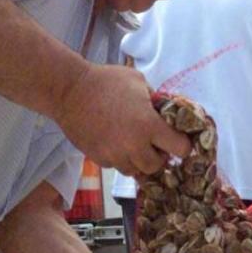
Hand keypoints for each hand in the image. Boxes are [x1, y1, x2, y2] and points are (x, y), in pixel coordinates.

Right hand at [54, 64, 189, 175]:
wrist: (69, 92)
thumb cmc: (106, 81)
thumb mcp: (138, 82)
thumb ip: (155, 99)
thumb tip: (163, 111)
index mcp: (149, 125)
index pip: (181, 149)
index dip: (182, 144)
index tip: (178, 138)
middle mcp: (134, 146)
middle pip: (157, 166)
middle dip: (159, 155)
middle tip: (154, 142)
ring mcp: (115, 155)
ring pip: (136, 171)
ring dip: (139, 160)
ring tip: (134, 144)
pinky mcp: (99, 159)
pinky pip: (117, 166)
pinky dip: (120, 158)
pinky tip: (115, 143)